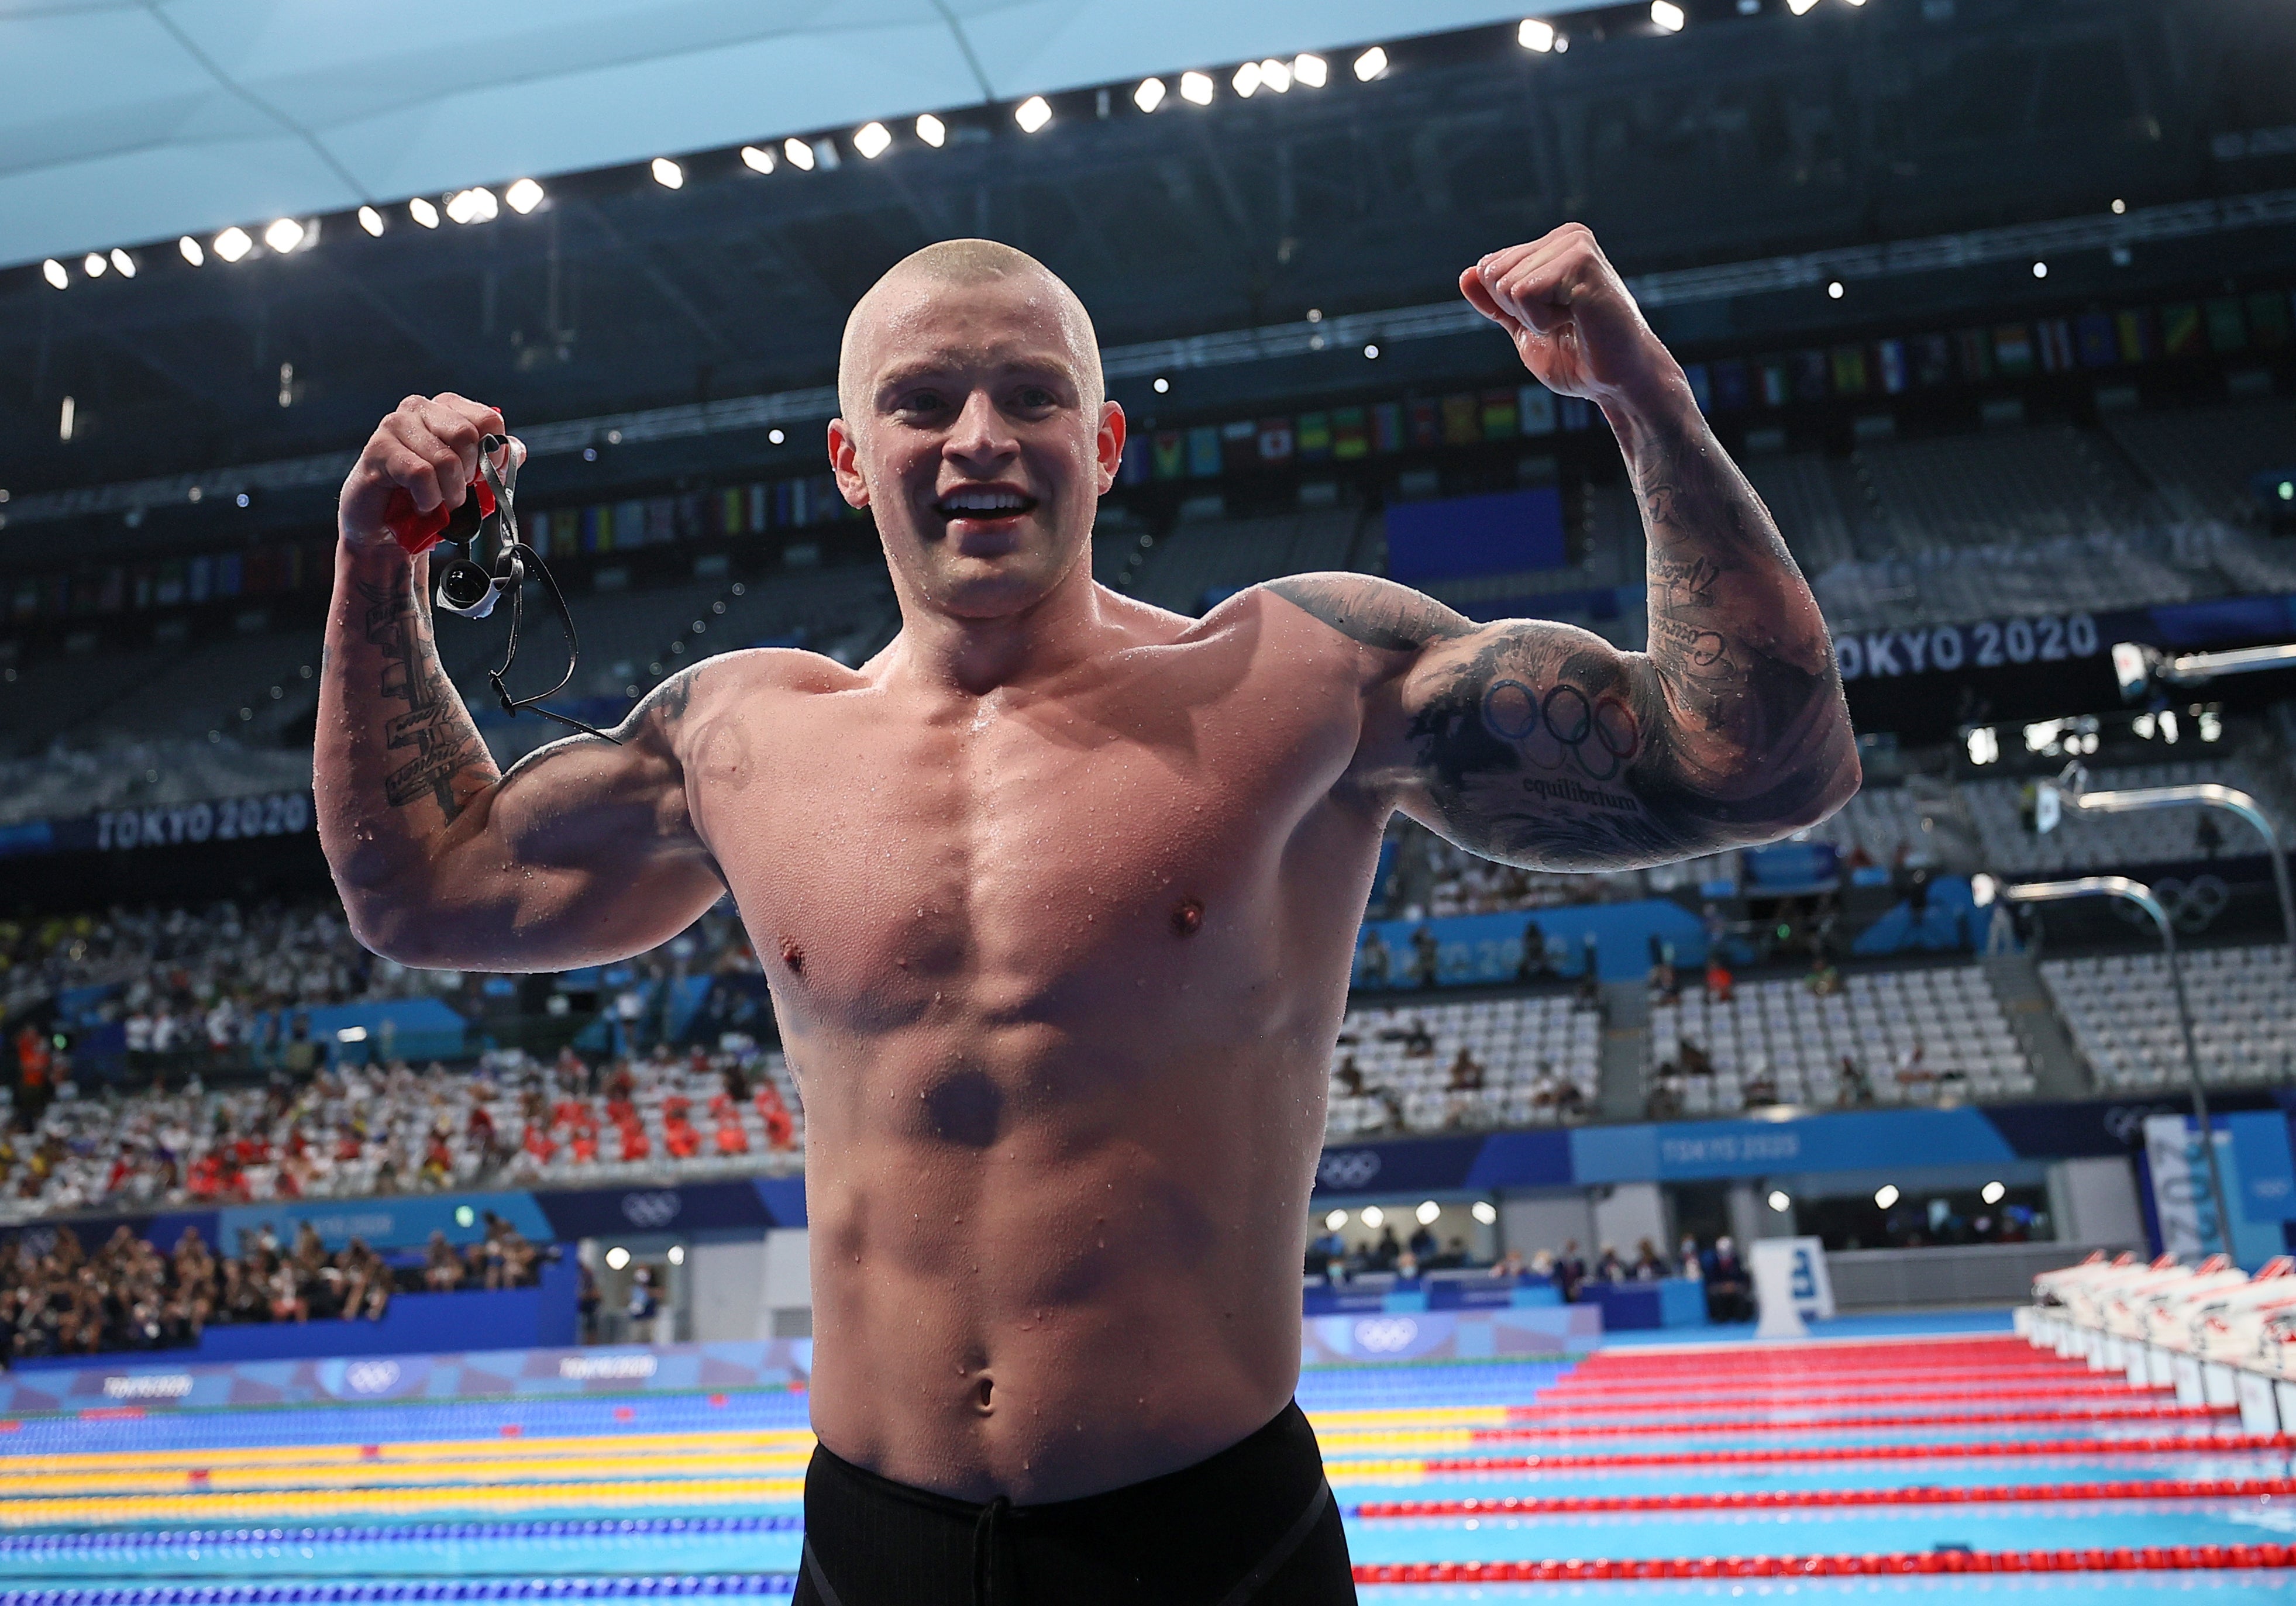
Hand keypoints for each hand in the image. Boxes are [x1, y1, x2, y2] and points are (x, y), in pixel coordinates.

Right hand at [339, 393, 519, 547]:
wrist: (389, 530)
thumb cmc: (431, 499)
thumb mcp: (473, 484)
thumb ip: (496, 464)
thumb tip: (517, 450)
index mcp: (448, 409)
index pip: (490, 419)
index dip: (493, 455)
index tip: (480, 477)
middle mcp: (421, 408)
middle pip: (467, 435)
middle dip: (468, 476)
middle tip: (454, 492)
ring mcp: (396, 424)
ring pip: (445, 459)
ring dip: (447, 494)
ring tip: (435, 502)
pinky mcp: (378, 448)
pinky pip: (420, 474)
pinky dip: (427, 499)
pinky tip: (418, 504)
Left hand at [1459, 225, 1681, 410]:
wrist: (1616, 382)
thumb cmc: (1578, 356)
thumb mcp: (1524, 328)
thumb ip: (1495, 303)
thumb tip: (1465, 275)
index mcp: (1553, 245)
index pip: (1488, 267)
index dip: (1507, 307)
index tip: (1549, 319)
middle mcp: (1567, 236)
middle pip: (1491, 272)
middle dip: (1516, 311)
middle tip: (1561, 323)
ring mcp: (1576, 246)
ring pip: (1505, 284)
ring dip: (1532, 318)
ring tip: (1571, 322)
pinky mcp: (1582, 263)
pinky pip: (1524, 292)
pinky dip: (1541, 320)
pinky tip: (1576, 321)